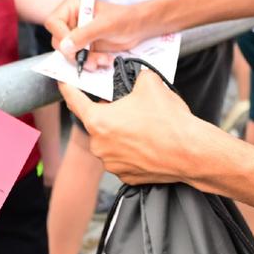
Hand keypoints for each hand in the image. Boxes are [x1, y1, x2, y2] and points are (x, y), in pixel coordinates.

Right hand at [44, 0, 149, 70]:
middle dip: (75, 53)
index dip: (61, 37)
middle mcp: (71, 20)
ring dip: (85, 60)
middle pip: (59, 41)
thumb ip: (84, 35)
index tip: (71, 48)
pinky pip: (79, 59)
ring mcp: (77, 34)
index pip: (54, 22)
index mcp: (72, 7)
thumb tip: (65, 46)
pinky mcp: (84, 46)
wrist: (138, 27)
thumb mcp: (104, 25)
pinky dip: (90, 63)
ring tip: (102, 60)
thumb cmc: (124, 18)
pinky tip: (103, 60)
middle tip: (90, 59)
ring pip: (69, 53)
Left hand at [57, 71, 214, 184]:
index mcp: (98, 122)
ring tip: (145, 126)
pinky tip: (149, 142)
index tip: (63, 81)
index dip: (67, 87)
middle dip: (110, 112)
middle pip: (97, 122)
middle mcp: (100, 146)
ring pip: (111, 142)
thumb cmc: (169, 121)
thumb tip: (137, 76)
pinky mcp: (126, 177)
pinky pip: (123, 158)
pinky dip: (132, 150)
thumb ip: (135, 77)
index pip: (74, 100)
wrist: (191, 152)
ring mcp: (112, 164)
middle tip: (128, 106)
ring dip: (122, 133)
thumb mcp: (150, 84)